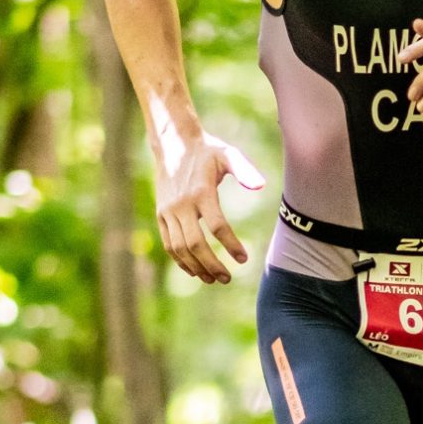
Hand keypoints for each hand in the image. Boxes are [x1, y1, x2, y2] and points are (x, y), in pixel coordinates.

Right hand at [155, 132, 264, 283]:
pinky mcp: (161, 215)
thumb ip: (244, 170)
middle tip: (228, 278)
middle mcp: (182, 204)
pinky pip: (169, 244)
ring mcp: (168, 211)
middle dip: (212, 264)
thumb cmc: (207, 151)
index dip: (231, 244)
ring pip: (180, 248)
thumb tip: (261, 186)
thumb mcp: (228, 154)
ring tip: (213, 279)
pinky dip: (181, 261)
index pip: (217, 225)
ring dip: (196, 267)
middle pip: (195, 243)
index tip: (244, 259)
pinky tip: (195, 270)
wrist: (173, 144)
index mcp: (201, 192)